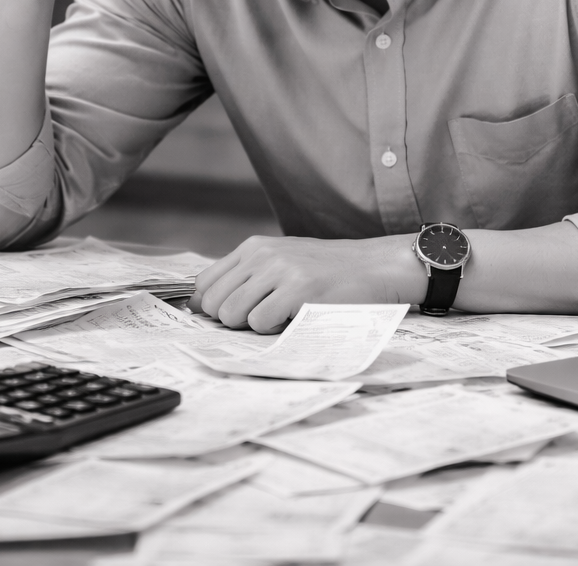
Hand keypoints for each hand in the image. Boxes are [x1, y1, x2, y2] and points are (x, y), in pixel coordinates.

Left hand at [190, 234, 425, 332]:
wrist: (375, 267)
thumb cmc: (328, 272)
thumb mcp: (283, 262)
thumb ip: (247, 278)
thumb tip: (202, 306)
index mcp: (254, 248)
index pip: (206, 283)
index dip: (210, 307)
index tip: (227, 318)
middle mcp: (262, 256)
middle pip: (214, 303)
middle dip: (232, 320)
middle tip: (261, 318)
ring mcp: (279, 271)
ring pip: (232, 314)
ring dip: (253, 326)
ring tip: (280, 316)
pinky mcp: (297, 291)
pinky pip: (260, 323)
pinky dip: (274, 330)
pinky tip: (295, 318)